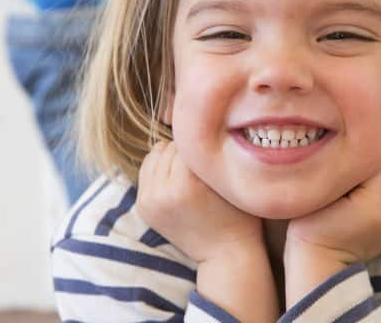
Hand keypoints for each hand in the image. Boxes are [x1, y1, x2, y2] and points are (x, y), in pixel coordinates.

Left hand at [135, 141, 263, 262]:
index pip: (186, 140)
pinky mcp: (143, 207)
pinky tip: (177, 178)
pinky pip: (146, 171)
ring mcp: (148, 201)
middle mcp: (161, 193)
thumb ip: (208, 154)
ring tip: (190, 169)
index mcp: (185, 185)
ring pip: (154, 155)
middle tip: (203, 158)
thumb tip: (192, 126)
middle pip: (167, 147)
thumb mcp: (228, 178)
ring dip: (170, 157)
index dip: (203, 140)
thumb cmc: (238, 213)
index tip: (214, 146)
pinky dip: (161, 169)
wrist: (225, 253)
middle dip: (185, 149)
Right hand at [285, 164, 380, 264]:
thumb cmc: (311, 224)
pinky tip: (370, 195)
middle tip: (347, 177)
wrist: (321, 262)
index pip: (372, 157)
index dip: (353, 158)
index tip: (339, 166)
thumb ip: (344, 167)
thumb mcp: (319, 191)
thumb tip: (358, 146)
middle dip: (369, 165)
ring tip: (359, 187)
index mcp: (376, 203)